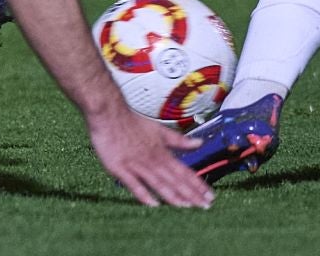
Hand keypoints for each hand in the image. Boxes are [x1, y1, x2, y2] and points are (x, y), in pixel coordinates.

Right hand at [86, 105, 213, 208]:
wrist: (109, 113)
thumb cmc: (133, 122)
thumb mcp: (159, 130)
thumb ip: (179, 141)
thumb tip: (199, 143)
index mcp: (162, 152)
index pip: (184, 171)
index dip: (197, 184)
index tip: (210, 196)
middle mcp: (152, 160)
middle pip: (174, 179)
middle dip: (191, 193)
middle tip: (205, 206)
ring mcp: (136, 164)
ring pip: (157, 182)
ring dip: (172, 195)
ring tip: (186, 206)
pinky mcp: (120, 168)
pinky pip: (133, 183)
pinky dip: (143, 194)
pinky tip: (153, 204)